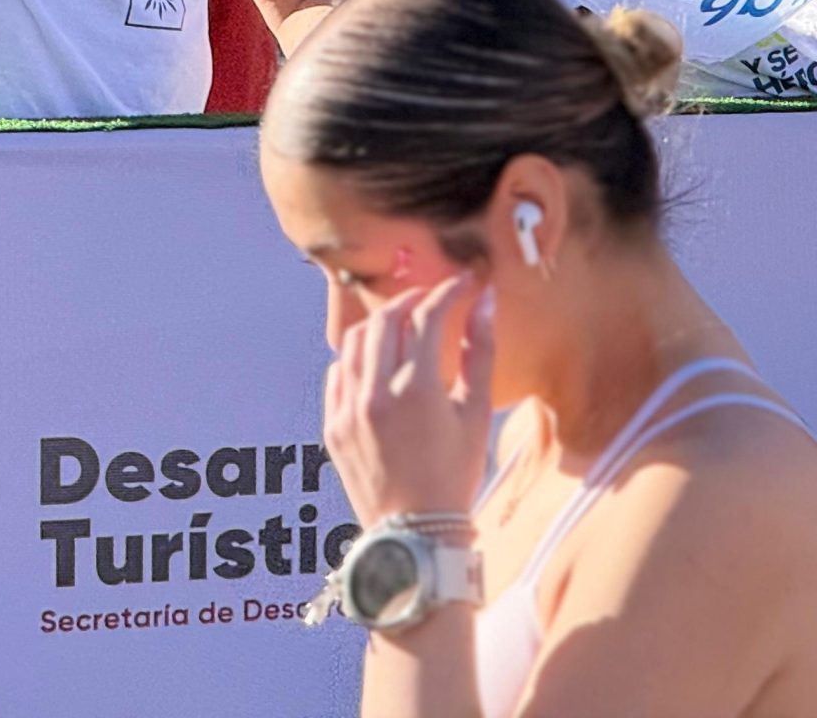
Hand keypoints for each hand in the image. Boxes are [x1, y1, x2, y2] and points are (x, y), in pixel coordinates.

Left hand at [323, 274, 495, 524]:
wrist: (415, 532)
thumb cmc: (455, 473)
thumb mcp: (476, 413)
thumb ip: (481, 351)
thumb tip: (485, 301)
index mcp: (418, 390)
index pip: (428, 317)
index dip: (449, 291)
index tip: (465, 283)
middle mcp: (376, 395)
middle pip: (386, 320)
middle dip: (412, 300)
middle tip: (434, 299)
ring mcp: (347, 411)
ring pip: (354, 342)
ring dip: (380, 325)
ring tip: (404, 325)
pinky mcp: (331, 427)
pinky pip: (337, 374)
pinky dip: (357, 357)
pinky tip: (378, 362)